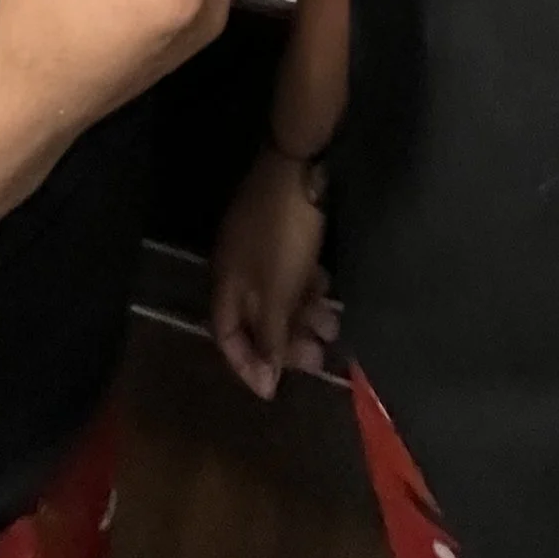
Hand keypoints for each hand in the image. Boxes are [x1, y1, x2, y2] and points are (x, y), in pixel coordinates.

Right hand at [212, 141, 337, 399]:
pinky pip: (290, 274)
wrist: (298, 167)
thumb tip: (264, 379)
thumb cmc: (283, 235)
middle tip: (317, 361)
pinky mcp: (280, 232)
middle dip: (284, 344)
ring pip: (277, 296)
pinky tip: (328, 293)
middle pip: (255, 319)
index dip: (246, 365)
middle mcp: (236, 269)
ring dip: (303, 318)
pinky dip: (306, 290)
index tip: (273, 390)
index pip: (226, 336)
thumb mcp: (276, 291)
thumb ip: (268, 336)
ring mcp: (258, 248)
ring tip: (333, 330)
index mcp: (226, 284)